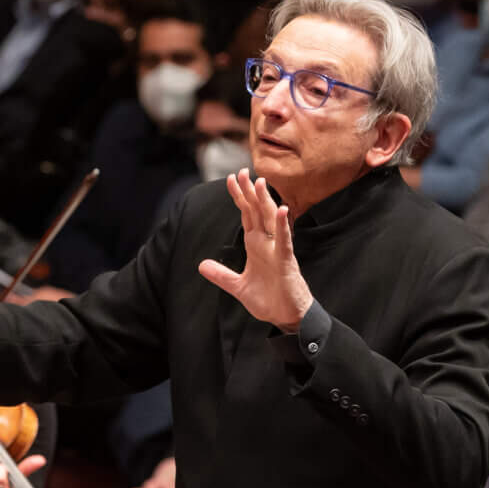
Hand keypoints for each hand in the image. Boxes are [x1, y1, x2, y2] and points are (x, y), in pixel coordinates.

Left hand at [198, 170, 315, 330]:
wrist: (286, 316)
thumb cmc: (269, 299)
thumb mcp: (238, 286)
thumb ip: (221, 275)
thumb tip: (201, 266)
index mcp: (256, 245)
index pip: (246, 216)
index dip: (239, 198)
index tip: (231, 179)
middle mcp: (267, 243)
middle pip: (257, 212)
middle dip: (250, 192)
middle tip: (243, 171)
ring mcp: (277, 250)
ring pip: (271, 220)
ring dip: (265, 201)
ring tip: (260, 182)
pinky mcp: (286, 261)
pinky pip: (285, 240)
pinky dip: (284, 225)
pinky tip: (283, 210)